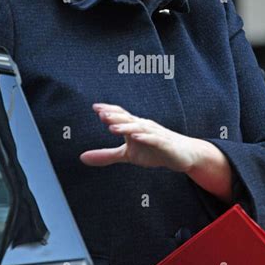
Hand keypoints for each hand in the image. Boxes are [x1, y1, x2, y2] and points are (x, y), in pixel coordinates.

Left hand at [79, 103, 200, 171]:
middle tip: (100, 113)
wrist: (183, 155)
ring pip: (139, 128)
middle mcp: (143, 126)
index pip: (120, 115)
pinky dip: (145, 137)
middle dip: (114, 116)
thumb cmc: (154, 151)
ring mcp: (155, 134)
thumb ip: (106, 155)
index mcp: (134, 126)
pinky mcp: (165, 144)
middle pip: (127, 119)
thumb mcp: (127, 155)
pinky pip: (154, 139)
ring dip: (126, 126)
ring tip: (112, 127)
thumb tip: (82, 158)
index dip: (109, 110)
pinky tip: (136, 137)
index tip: (95, 107)